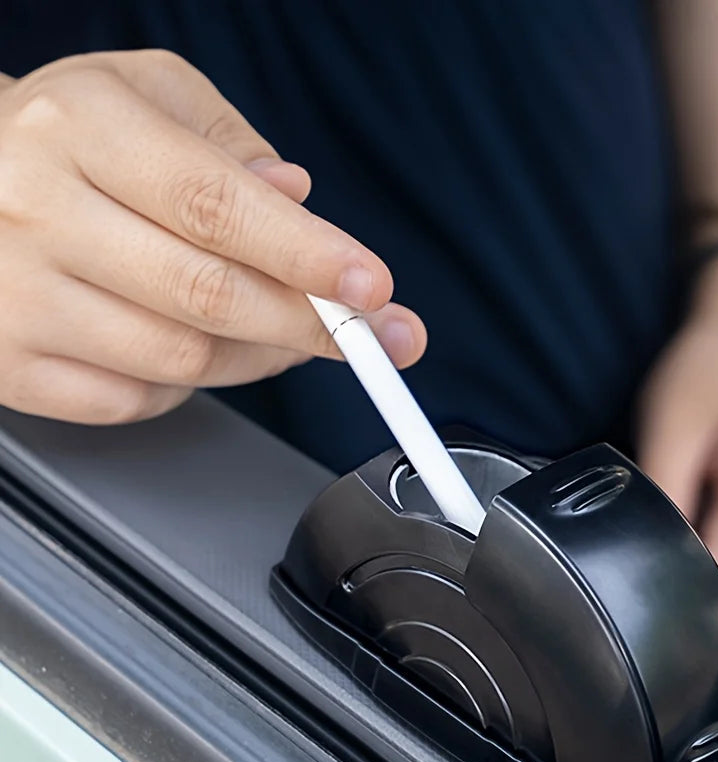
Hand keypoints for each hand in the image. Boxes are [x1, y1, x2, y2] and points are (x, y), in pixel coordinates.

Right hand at [0, 51, 425, 423]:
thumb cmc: (69, 142)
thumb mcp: (149, 97)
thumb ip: (233, 143)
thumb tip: (297, 201)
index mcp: (83, 129)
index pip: (216, 205)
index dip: (305, 255)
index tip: (373, 288)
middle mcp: (37, 211)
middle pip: (209, 296)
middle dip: (311, 325)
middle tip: (373, 336)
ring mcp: (18, 298)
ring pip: (184, 360)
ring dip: (259, 356)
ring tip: (279, 329)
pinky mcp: (12, 365)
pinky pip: (139, 401)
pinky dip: (190, 384)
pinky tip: (192, 343)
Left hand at [637, 251, 717, 620]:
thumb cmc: (704, 376)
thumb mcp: (669, 427)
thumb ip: (662, 495)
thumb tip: (647, 559)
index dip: (677, 581)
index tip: (632, 574)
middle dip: (694, 594)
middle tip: (641, 573)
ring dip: (713, 582)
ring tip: (668, 548)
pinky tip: (696, 535)